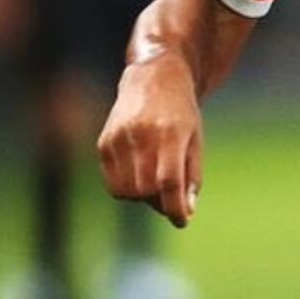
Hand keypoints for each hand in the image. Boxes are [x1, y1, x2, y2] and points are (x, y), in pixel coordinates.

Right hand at [97, 53, 202, 227]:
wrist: (154, 78)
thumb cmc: (181, 112)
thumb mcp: (195, 140)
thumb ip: (191, 176)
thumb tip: (185, 213)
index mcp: (170, 133)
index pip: (169, 182)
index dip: (176, 208)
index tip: (182, 220)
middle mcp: (141, 135)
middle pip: (146, 190)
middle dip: (160, 202)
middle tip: (170, 195)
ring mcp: (118, 138)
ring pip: (126, 191)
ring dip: (142, 197)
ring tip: (155, 180)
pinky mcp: (104, 143)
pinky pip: (113, 183)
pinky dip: (127, 187)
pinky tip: (139, 171)